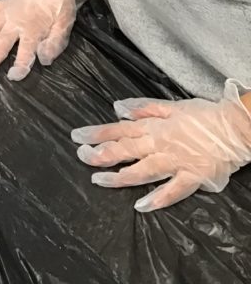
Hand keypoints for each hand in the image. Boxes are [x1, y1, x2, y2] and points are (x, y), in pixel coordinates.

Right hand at [0, 0, 86, 79]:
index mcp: (33, 30)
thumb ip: (54, 44)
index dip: (19, 66)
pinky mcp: (3, 1)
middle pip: (0, 43)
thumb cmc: (60, 8)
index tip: (12, 76)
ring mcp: (7, 11)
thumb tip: (43, 59)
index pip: (24, 53)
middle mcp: (16, 22)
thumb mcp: (64, 27)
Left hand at [71, 80, 250, 211]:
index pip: (120, 129)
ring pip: (143, 171)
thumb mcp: (171, 105)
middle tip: (80, 156)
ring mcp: (176, 163)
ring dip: (120, 176)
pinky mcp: (193, 178)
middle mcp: (161, 145)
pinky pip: (173, 190)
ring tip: (99, 180)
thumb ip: (143, 108)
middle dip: (101, 154)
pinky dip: (157, 198)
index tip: (77, 136)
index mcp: (155, 127)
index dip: (98, 133)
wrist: (234, 128)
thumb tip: (118, 109)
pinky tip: (141, 205)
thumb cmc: (203, 115)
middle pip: (126, 150)